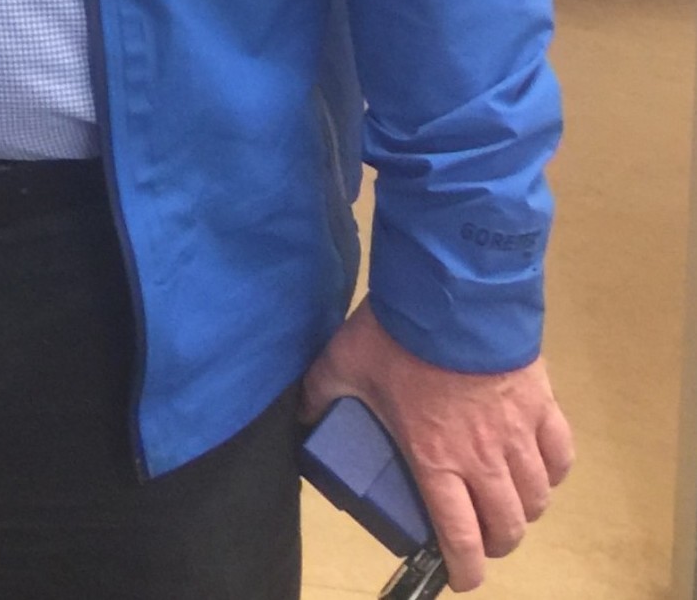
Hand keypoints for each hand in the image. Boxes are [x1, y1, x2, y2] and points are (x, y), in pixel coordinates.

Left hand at [302, 302, 574, 590]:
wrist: (448, 292)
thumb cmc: (394, 334)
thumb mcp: (343, 364)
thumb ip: (321, 395)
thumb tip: (302, 416)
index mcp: (435, 458)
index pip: (460, 535)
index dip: (465, 569)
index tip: (462, 577)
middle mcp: (484, 457)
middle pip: (507, 525)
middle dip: (496, 543)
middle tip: (481, 537)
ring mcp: (519, 432)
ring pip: (537, 496)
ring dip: (525, 509)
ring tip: (507, 505)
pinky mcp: (542, 404)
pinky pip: (561, 455)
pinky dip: (553, 471)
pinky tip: (539, 469)